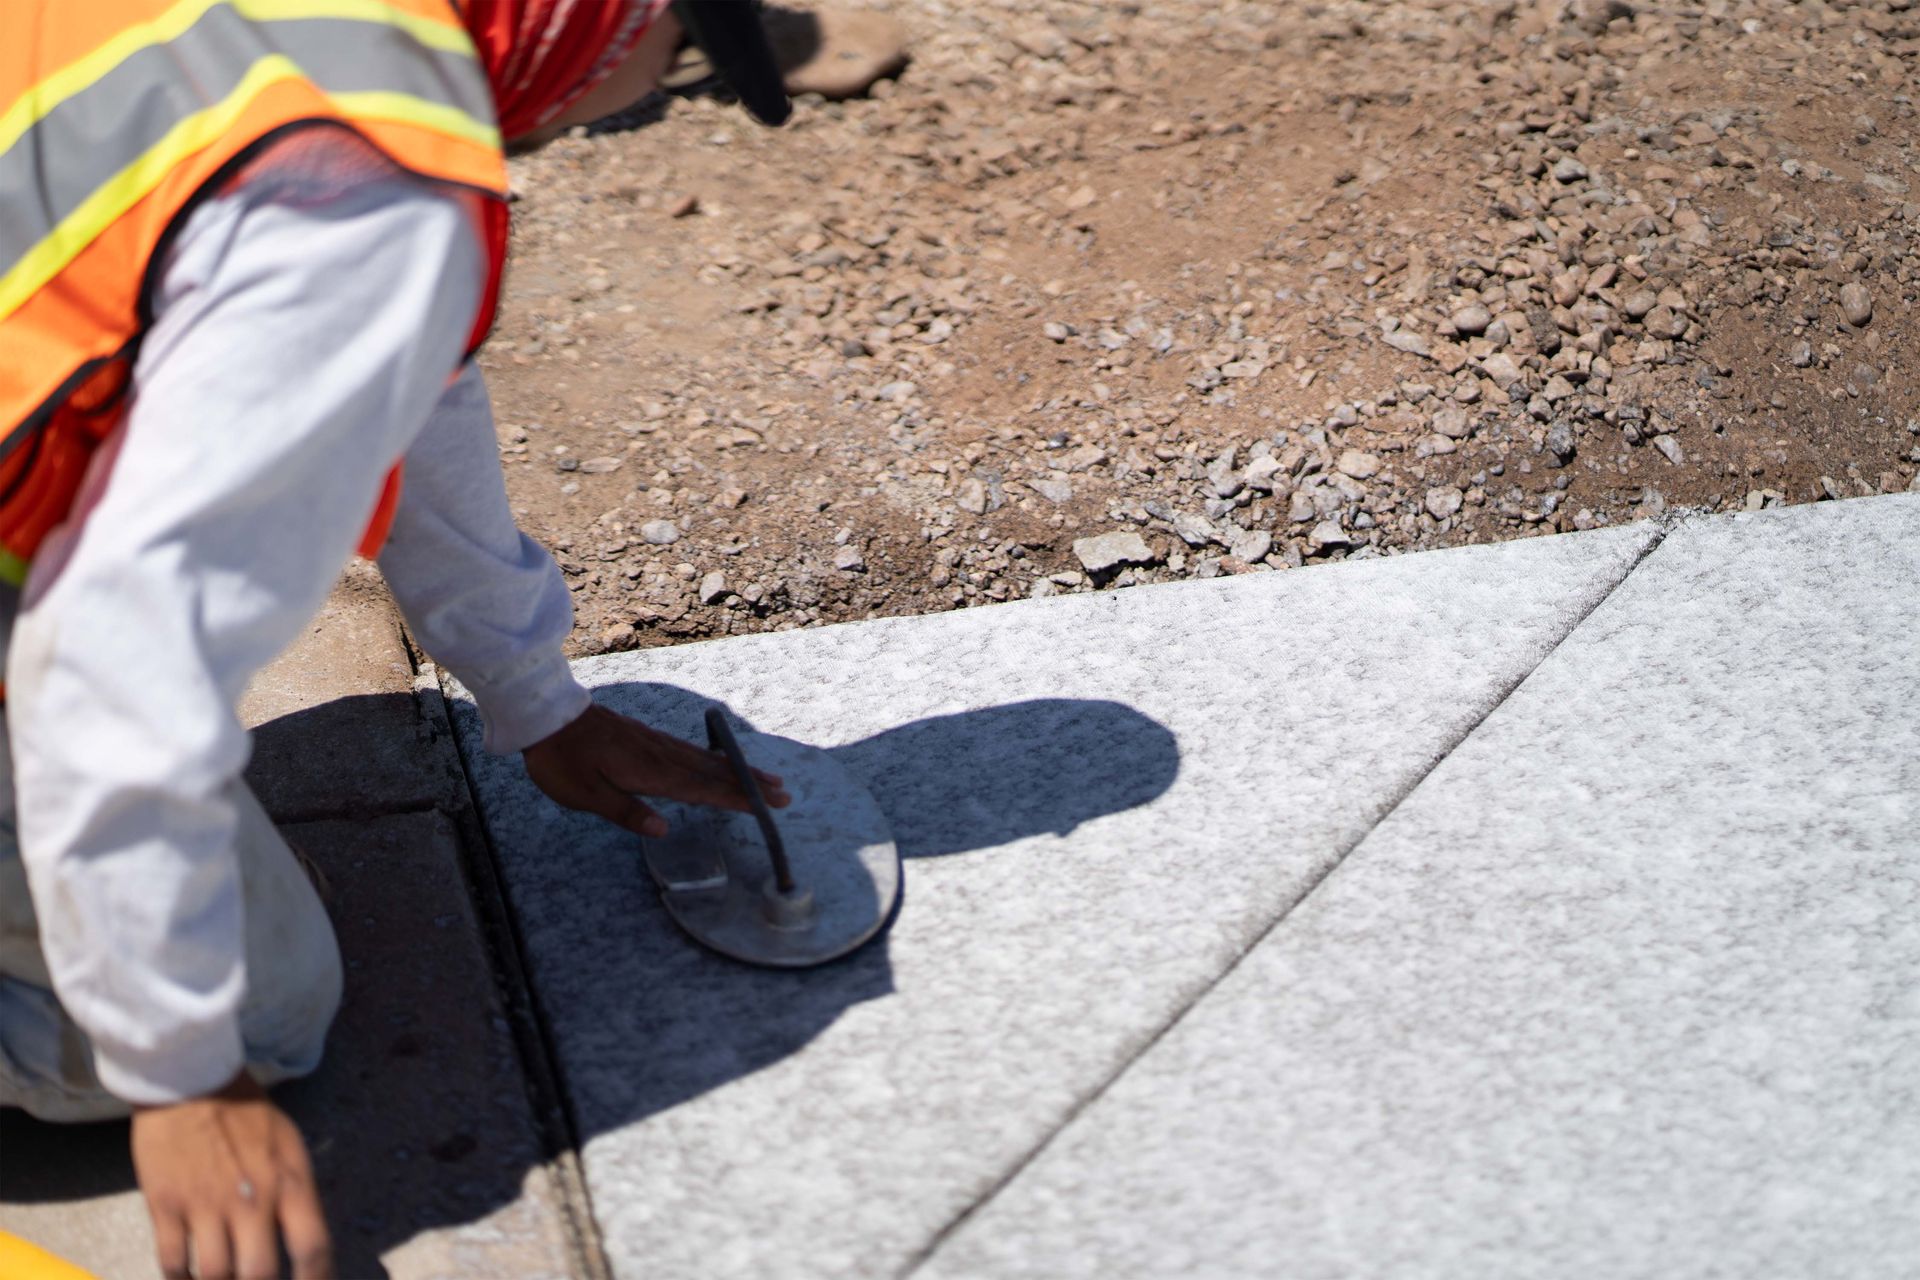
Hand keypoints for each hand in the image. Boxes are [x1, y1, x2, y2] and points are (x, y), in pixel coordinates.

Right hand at [130, 1073, 330, 1279]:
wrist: (189, 1081)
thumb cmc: (246, 1112)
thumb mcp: (289, 1145)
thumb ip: (296, 1192)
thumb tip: (303, 1241)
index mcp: (290, 1182)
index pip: (312, 1248)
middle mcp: (252, 1200)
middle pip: (259, 1275)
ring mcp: (206, 1205)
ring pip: (214, 1275)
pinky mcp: (165, 1206)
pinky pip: (173, 1263)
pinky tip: (187, 1279)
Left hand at [523, 704, 789, 836]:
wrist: (545, 715)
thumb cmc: (561, 759)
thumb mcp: (584, 794)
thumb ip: (625, 811)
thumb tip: (663, 829)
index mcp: (649, 771)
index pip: (701, 789)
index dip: (735, 798)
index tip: (767, 806)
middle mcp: (660, 755)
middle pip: (714, 772)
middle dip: (750, 784)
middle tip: (783, 794)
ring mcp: (655, 744)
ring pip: (706, 760)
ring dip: (739, 771)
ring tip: (767, 779)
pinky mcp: (647, 738)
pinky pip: (692, 751)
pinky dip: (716, 759)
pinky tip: (723, 763)